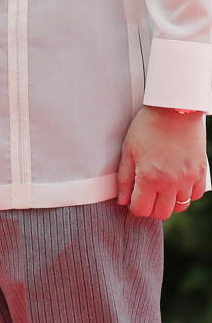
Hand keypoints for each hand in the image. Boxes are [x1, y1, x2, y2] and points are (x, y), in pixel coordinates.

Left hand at [116, 105, 206, 219]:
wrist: (174, 108)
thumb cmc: (147, 126)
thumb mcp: (128, 150)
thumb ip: (124, 179)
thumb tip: (122, 201)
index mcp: (148, 178)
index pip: (141, 209)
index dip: (134, 207)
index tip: (133, 199)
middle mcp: (170, 182)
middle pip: (162, 213)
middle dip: (151, 208)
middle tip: (146, 196)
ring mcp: (187, 178)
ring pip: (180, 206)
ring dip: (169, 202)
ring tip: (162, 188)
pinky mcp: (200, 171)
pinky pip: (196, 195)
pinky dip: (187, 194)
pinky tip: (178, 183)